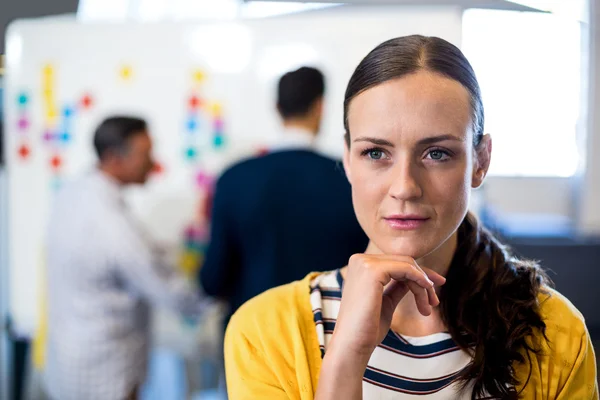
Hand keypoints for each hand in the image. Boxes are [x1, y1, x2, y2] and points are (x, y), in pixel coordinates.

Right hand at [330, 254, 445, 359]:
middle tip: (434, 302)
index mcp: (360, 266)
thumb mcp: (386, 301)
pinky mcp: (372, 270)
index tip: (433, 289)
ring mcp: (365, 263)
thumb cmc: (367, 329)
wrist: (353, 344)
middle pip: (403, 262)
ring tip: (429, 307)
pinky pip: (406, 269)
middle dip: (424, 280)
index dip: (418, 274)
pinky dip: (420, 279)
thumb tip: (416, 277)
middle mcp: (360, 260)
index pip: (396, 263)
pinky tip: (428, 291)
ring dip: (423, 285)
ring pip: (407, 265)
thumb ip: (398, 286)